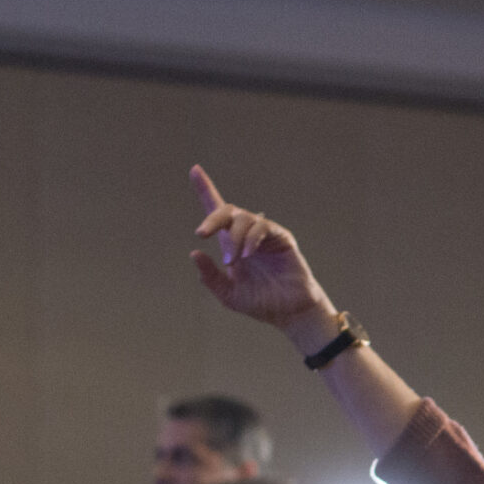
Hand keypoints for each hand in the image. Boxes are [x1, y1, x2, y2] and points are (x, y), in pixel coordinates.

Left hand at [187, 166, 339, 344]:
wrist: (289, 313)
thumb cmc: (261, 303)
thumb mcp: (228, 294)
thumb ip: (210, 276)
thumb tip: (194, 253)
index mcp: (231, 244)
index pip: (217, 212)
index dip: (206, 189)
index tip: (194, 170)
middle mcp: (246, 235)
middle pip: (227, 210)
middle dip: (212, 218)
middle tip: (201, 234)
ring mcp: (265, 235)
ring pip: (244, 218)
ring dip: (234, 238)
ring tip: (234, 261)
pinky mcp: (281, 238)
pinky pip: (263, 227)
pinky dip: (251, 239)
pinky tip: (248, 254)